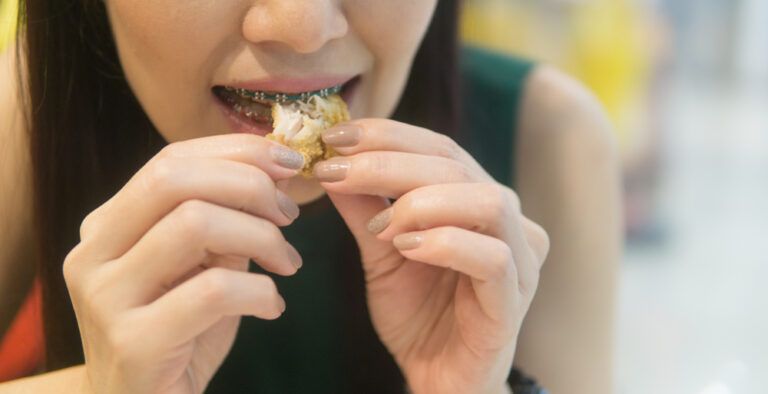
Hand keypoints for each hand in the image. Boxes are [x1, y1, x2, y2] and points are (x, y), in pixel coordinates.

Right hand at [63, 134, 305, 393]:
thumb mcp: (199, 266)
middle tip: (289, 215)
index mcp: (107, 225)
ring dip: (262, 237)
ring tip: (288, 263)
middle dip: (248, 185)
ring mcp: (105, 298)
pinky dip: (260, 291)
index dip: (237, 151)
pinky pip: (212, 291)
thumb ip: (222, 221)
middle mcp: (93, 253)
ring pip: (193, 224)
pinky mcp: (132, 343)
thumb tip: (272, 172)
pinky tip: (272, 306)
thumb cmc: (178, 333)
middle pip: (174, 179)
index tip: (287, 164)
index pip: (170, 160)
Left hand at [315, 120, 549, 393]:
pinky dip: (445, 244)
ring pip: (487, 201)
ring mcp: (519, 260)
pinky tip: (406, 249)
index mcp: (478, 200)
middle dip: (389, 162)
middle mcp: (508, 221)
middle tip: (337, 172)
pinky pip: (494, 258)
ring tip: (381, 228)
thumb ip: (364, 208)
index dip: (387, 135)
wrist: (438, 379)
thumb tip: (331, 161)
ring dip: (422, 203)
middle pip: (457, 166)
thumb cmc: (417, 314)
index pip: (440, 147)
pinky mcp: (514, 300)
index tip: (334, 137)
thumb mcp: (381, 252)